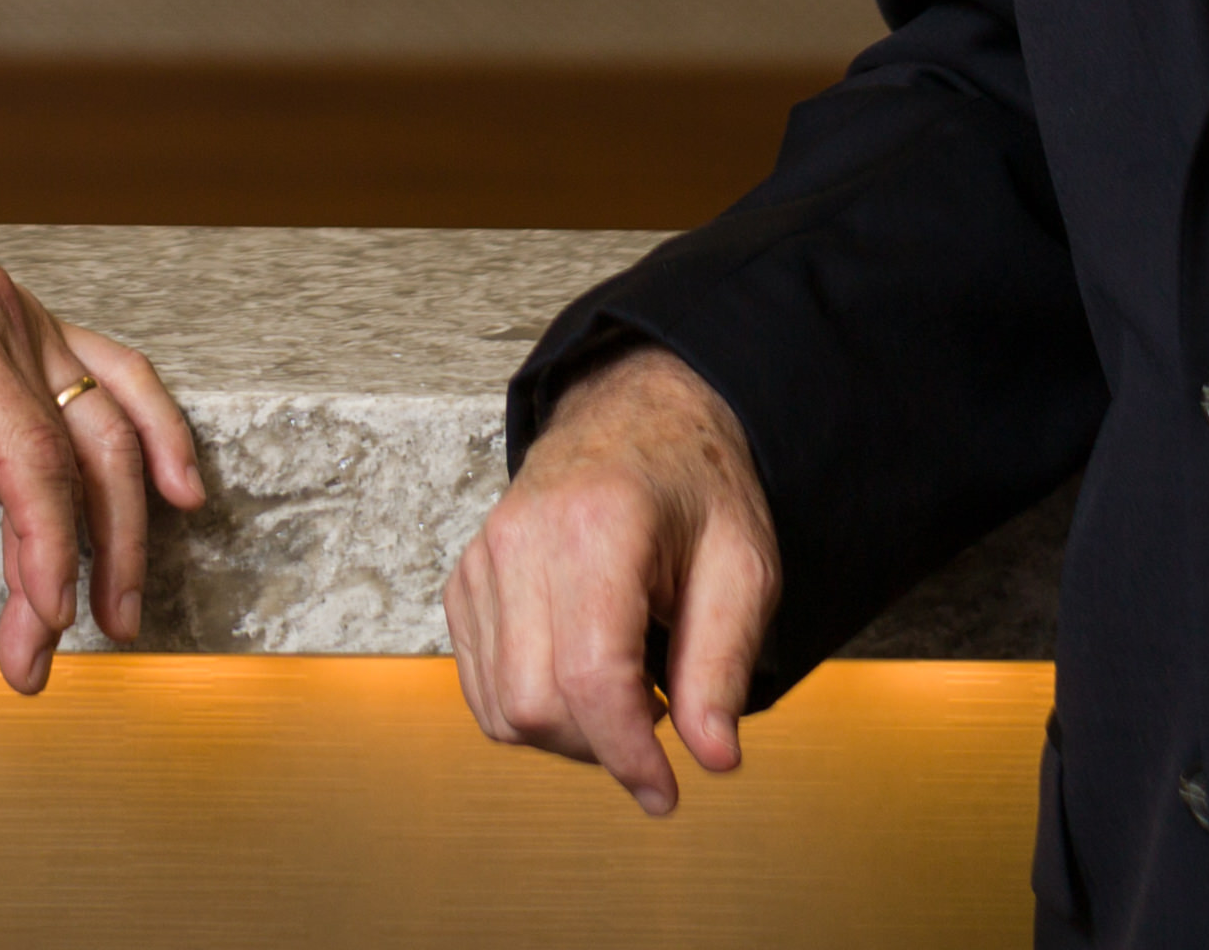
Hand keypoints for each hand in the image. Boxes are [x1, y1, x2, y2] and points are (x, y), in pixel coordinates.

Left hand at [0, 233, 206, 692]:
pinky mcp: (18, 319)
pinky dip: (151, 429)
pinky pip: (109, 370)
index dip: (48, 546)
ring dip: (130, 514)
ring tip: (126, 606)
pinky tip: (177, 488)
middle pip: (76, 444)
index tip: (45, 622)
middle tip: (58, 647)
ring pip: (108, 413)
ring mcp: (14, 308)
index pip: (25, 451)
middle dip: (87, 558)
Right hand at [441, 344, 780, 815]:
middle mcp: (522, 539)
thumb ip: (724, 664)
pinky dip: (531, 709)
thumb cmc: (694, 486)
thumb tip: (713, 757)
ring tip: (624, 695)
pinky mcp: (465, 580)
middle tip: (657, 724)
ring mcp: (483, 558)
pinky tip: (582, 677)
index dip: (629, 754)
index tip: (666, 791)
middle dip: (599, 747)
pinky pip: (482, 687)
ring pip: (501, 706)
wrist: (636, 416)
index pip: (590, 677)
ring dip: (566, 734)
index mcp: (597, 526)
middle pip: (535, 703)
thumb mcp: (743, 565)